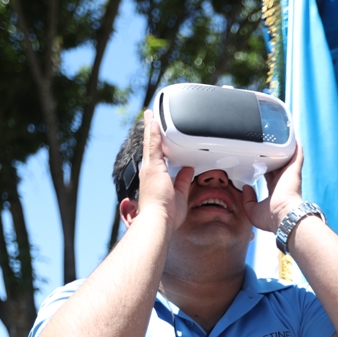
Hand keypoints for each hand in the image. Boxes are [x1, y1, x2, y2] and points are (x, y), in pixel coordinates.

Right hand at [137, 110, 193, 230]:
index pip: (156, 158)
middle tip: (150, 120)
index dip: (156, 147)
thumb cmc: (166, 215)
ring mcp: (150, 169)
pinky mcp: (153, 168)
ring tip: (151, 116)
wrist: (157, 220)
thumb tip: (188, 170)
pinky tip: (154, 120)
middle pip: (150, 147)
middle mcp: (149, 172)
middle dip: (150, 133)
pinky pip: (153, 145)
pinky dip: (153, 132)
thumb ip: (183, 181)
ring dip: (151, 128)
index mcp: (155, 179)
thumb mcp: (180, 195)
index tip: (156, 137)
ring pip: (150, 143)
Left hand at [241, 143, 303, 233]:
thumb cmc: (272, 218)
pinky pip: (297, 155)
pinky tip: (293, 138)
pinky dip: (296, 147)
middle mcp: (283, 182)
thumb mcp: (252, 211)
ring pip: (285, 158)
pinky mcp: (294, 170)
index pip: (268, 176)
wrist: (284, 215)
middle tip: (263, 147)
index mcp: (275, 191)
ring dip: (283, 150)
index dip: (263, 168)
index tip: (258, 163)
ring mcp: (289, 175)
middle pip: (276, 165)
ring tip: (278, 137)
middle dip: (271, 157)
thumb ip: (247, 200)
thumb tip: (246, 188)